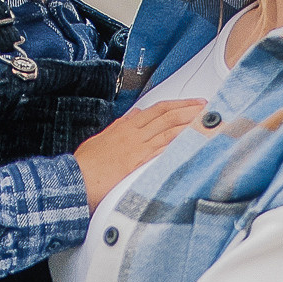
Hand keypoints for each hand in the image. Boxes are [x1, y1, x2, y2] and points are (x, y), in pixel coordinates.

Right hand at [74, 100, 206, 211]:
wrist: (76, 178)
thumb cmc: (85, 163)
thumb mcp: (102, 138)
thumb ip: (119, 126)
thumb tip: (133, 115)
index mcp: (126, 126)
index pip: (157, 109)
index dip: (178, 104)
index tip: (192, 103)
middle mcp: (134, 133)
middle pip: (168, 116)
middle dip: (189, 110)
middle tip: (207, 108)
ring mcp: (137, 146)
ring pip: (169, 130)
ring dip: (190, 123)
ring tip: (206, 121)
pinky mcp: (138, 162)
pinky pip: (163, 149)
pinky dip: (179, 144)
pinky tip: (193, 142)